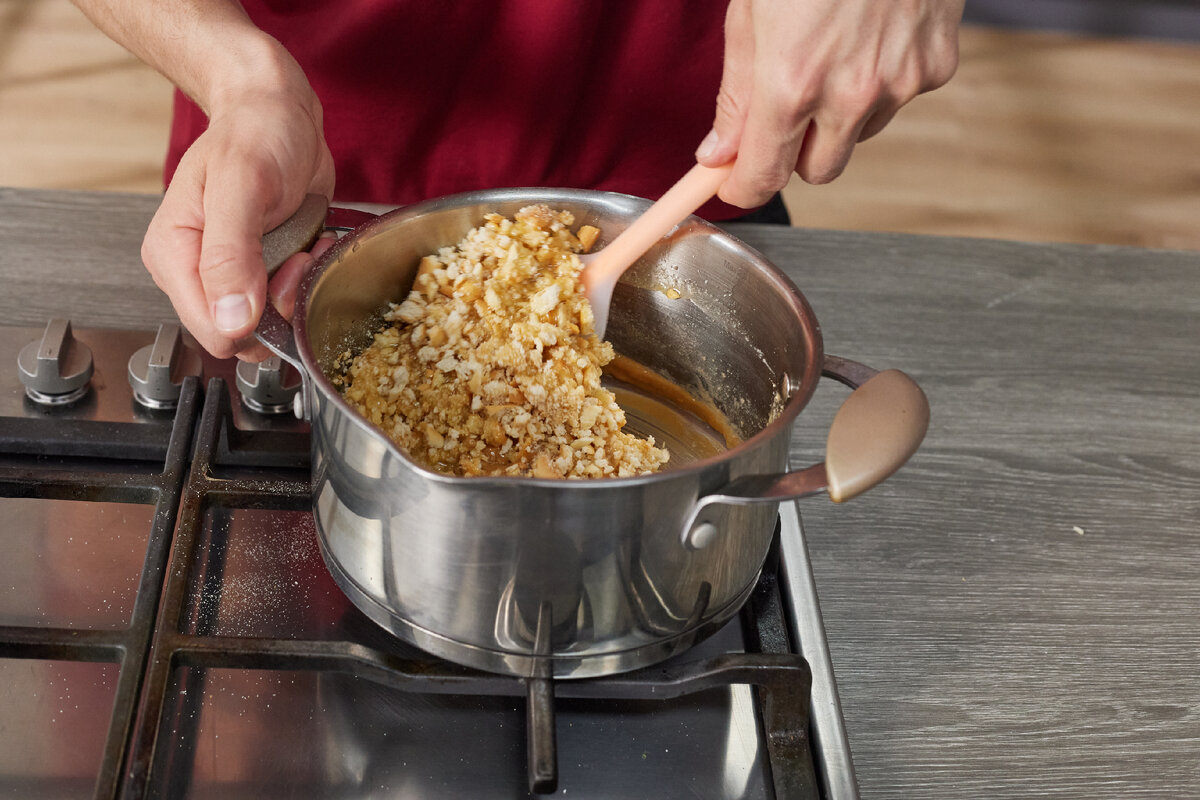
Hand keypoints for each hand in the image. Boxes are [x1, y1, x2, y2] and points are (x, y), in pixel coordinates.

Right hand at [141, 85, 334, 359]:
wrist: (279, 113)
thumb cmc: (254, 133)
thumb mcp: (241, 186)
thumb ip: (231, 255)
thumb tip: (231, 320)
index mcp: (174, 256)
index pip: (213, 332)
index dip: (257, 316)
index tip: (282, 267)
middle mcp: (198, 272)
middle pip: (246, 334)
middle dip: (282, 301)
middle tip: (296, 253)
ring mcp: (232, 275)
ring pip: (272, 322)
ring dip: (300, 288)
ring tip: (303, 243)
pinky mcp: (262, 271)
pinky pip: (290, 301)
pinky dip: (310, 277)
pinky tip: (310, 244)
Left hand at [697, 0, 962, 207]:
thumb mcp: (750, 11)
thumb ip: (736, 92)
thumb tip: (720, 151)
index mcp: (792, 81)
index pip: (762, 177)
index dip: (740, 186)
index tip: (730, 182)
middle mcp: (851, 94)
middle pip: (816, 171)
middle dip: (793, 151)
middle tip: (781, 109)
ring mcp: (901, 82)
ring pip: (858, 134)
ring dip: (839, 113)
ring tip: (832, 48)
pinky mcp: (937, 66)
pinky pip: (899, 98)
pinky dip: (881, 80)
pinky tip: (872, 33)